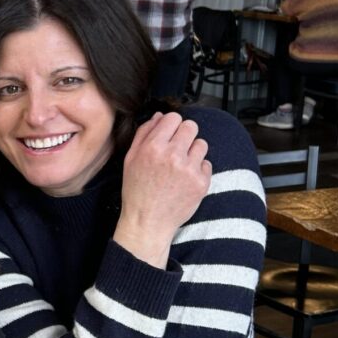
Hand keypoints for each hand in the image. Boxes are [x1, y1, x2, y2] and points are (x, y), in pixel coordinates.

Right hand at [115, 112, 210, 267]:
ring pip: (202, 144)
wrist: (148, 221)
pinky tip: (185, 178)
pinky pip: (207, 163)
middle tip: (177, 148)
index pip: (173, 117)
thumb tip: (159, 117)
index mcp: (153, 147)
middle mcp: (173, 155)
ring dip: (193, 151)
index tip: (170, 133)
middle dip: (184, 134)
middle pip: (191, 127)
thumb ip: (144, 134)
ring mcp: (189, 169)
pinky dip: (198, 168)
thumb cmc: (137, 191)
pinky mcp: (202, 182)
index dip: (171, 124)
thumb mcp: (130, 159)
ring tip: (181, 165)